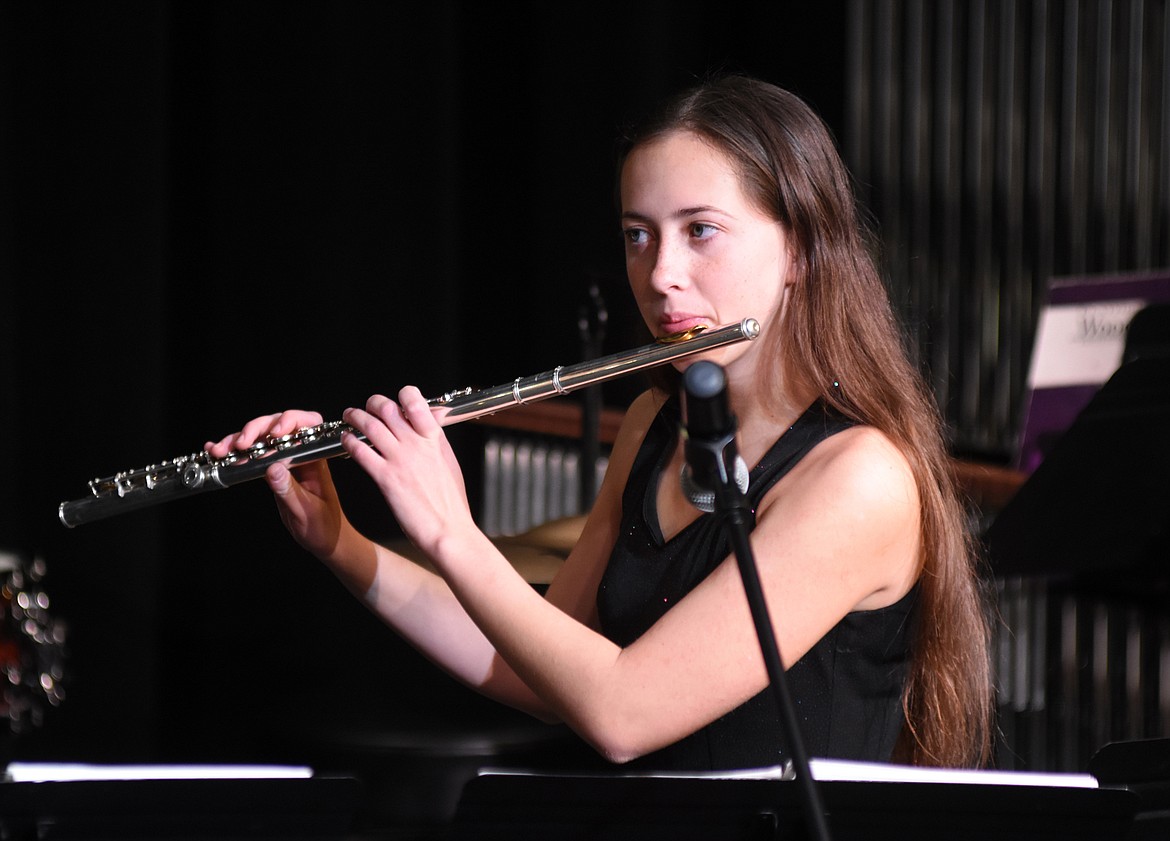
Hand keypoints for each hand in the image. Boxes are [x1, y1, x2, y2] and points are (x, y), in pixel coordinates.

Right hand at [205, 410, 353, 562]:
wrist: (324, 540)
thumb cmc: (323, 526)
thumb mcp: (306, 511)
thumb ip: (289, 490)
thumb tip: (272, 468)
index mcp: (316, 458)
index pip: (308, 425)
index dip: (290, 422)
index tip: (274, 434)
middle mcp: (300, 454)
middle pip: (277, 426)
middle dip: (256, 429)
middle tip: (240, 445)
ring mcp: (284, 460)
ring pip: (261, 439)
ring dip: (239, 440)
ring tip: (220, 450)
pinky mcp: (271, 470)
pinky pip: (253, 456)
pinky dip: (235, 453)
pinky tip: (218, 451)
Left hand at [341, 387, 472, 558]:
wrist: (447, 530)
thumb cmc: (451, 503)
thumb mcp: (449, 463)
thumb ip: (437, 442)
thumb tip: (433, 425)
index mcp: (434, 439)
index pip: (415, 402)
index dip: (403, 396)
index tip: (397, 401)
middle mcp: (416, 444)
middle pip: (387, 409)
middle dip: (373, 403)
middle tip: (366, 407)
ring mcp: (400, 460)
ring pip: (371, 426)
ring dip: (356, 417)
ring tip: (349, 416)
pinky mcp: (386, 478)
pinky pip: (361, 452)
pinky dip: (350, 442)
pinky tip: (345, 440)